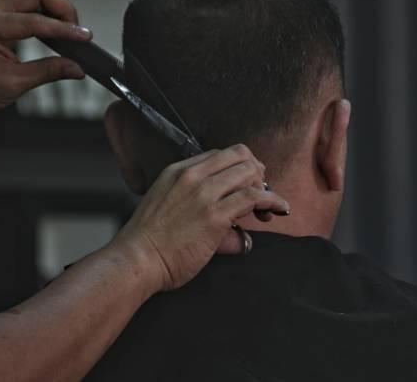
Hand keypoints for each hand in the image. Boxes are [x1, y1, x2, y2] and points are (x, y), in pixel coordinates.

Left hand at [0, 0, 91, 115]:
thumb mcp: (12, 85)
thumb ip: (47, 72)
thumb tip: (77, 68)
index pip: (36, 21)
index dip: (65, 29)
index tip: (85, 37)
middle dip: (63, 9)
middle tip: (75, 33)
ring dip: (52, 0)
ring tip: (60, 23)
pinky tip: (40, 2)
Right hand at [112, 144, 290, 292]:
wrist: (136, 260)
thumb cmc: (149, 242)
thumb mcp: (166, 206)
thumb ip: (195, 206)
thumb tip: (234, 232)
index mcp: (178, 171)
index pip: (220, 155)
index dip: (239, 167)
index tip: (246, 185)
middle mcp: (192, 176)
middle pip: (239, 156)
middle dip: (256, 172)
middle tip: (261, 193)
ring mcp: (204, 194)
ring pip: (249, 173)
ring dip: (265, 187)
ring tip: (270, 207)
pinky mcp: (215, 216)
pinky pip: (254, 198)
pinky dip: (272, 201)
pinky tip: (280, 209)